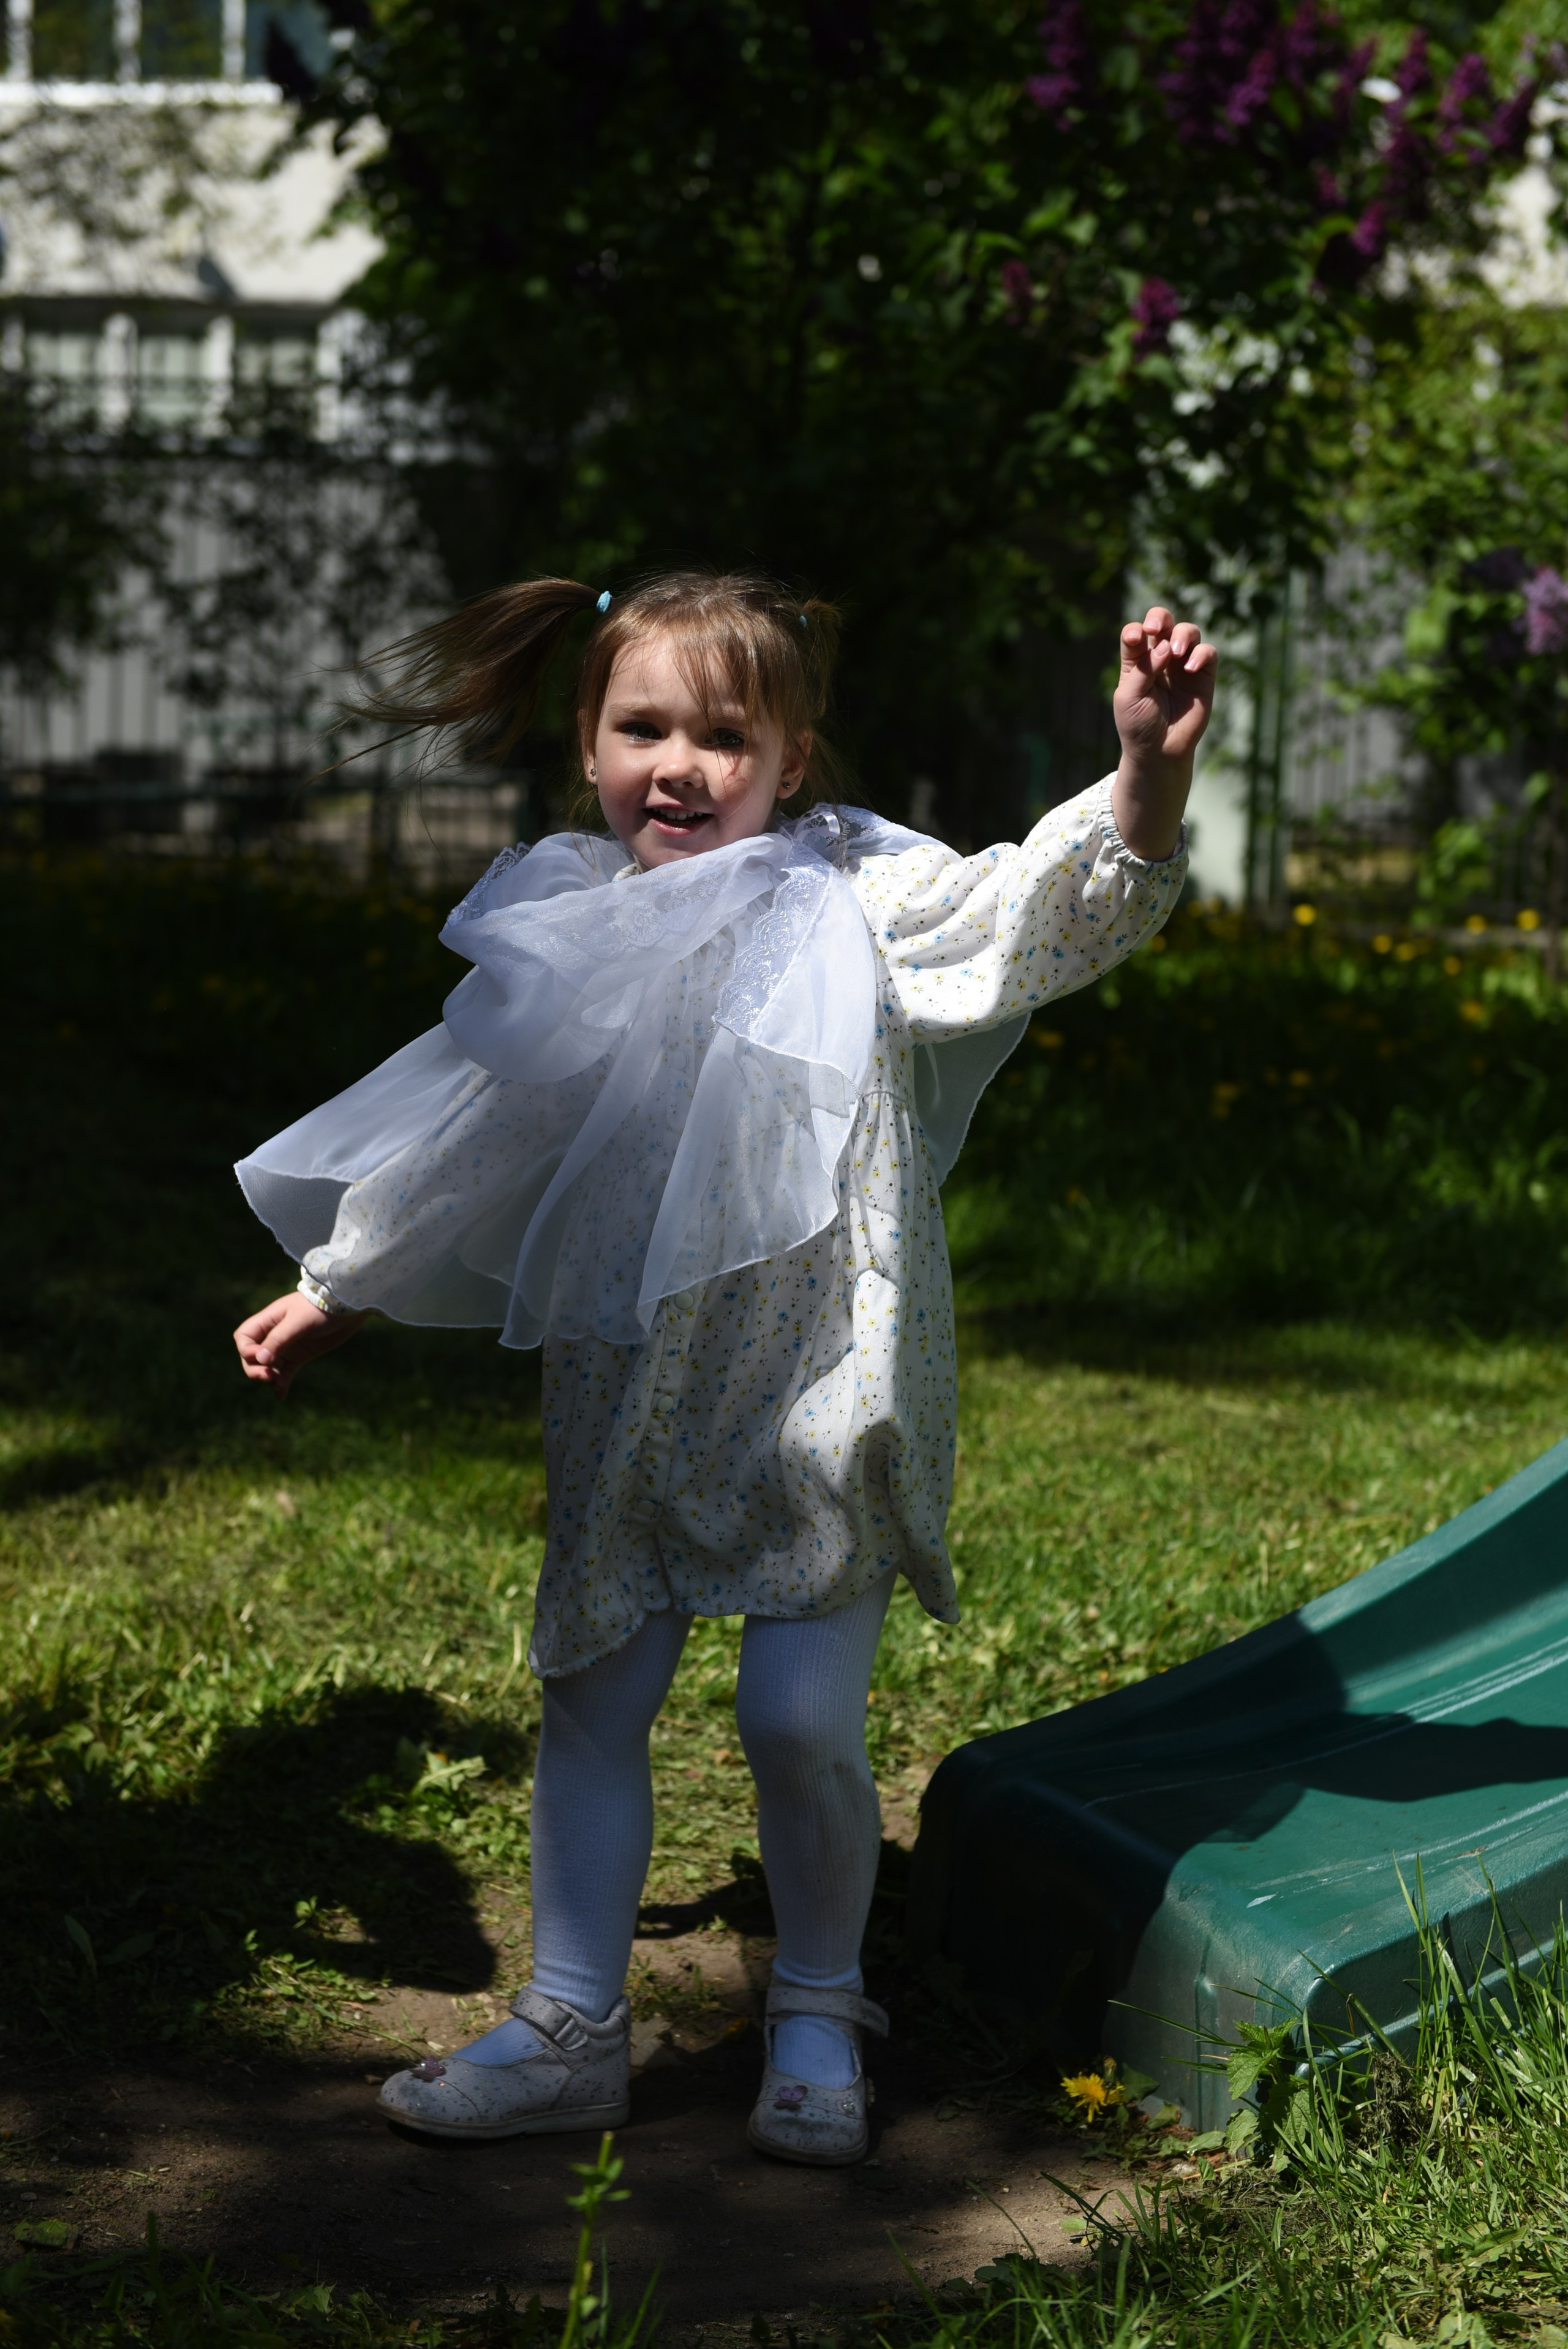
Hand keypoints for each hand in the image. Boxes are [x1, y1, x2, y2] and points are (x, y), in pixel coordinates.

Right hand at [234, 1291, 367, 1396]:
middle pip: (252, 1356)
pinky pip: (284, 1373)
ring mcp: (286, 1346)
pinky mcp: (299, 1356)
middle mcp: (273, 1335)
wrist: (347, 1308)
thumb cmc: (320, 1308)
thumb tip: (260, 1360)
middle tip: (269, 1376)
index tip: (260, 1358)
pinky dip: (281, 1384)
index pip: (244, 1338)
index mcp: (268, 1321)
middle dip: (255, 1369)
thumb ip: (278, 1339)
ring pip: (267, 1367)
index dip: (246, 1351)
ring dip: (269, 1378)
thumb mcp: (298, 1322)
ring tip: (279, 1385)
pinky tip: (281, 1395)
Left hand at [1111, 606, 1218, 862]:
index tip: (1137, 639)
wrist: (1159, 752)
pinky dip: (1200, 654)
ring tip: (1175, 653)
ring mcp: (1183, 665)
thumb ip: (1143, 668)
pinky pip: (1208, 652)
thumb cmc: (1138, 725)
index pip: (1136, 633)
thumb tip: (1166, 645)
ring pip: (1188, 631)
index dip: (1136, 630)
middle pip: (1163, 622)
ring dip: (1182, 634)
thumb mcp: (1128, 696)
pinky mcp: (1203, 676)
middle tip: (1156, 629)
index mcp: (1137, 661)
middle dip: (1160, 617)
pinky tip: (1188, 669)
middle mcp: (1160, 658)